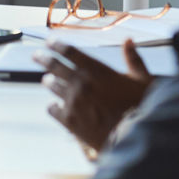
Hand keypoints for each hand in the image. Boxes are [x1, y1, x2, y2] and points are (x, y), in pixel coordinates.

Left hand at [37, 40, 152, 150]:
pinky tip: (54, 106)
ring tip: (47, 81)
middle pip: (55, 65)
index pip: (70, 51)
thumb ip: (133, 59)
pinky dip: (52, 106)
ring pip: (52, 86)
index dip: (57, 45)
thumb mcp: (142, 79)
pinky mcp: (69, 121)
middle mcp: (81, 82)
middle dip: (43, 58)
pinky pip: (52, 109)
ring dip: (49, 81)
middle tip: (37, 56)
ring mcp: (73, 101)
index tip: (49, 42)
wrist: (134, 137)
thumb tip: (128, 41)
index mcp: (96, 70)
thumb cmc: (141, 107)